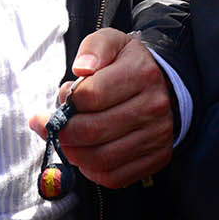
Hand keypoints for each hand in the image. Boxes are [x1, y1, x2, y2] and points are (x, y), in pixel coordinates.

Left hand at [30, 28, 174, 187]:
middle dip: (63, 131)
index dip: (66, 100)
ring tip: (68, 140)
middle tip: (54, 125)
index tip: (62, 98)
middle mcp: (154, 106)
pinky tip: (87, 154)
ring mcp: (158, 135)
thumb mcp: (112, 43)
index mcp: (142, 74)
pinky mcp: (157, 157)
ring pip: (101, 158)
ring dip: (73, 153)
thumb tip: (81, 68)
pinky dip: (92, 171)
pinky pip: (115, 176)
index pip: (91, 96)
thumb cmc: (128, 65)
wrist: (164, 86)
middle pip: (92, 131)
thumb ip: (94, 48)